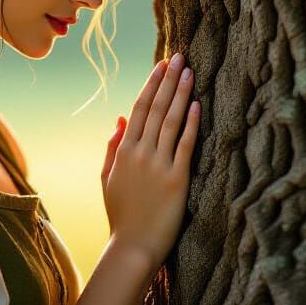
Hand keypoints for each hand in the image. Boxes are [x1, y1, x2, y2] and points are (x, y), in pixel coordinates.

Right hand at [101, 54, 200, 268]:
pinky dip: (190, 123)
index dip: (151, 84)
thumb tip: (119, 120)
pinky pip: (184, 145)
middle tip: (180, 57)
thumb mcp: (108, 179)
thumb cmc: (122, 215)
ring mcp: (158, 165)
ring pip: (170, 121)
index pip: (139, 109)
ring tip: (190, 72)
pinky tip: (197, 105)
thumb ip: (112, 148)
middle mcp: (140, 153)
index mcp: (123, 151)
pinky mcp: (176, 179)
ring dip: (181, 93)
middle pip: (155, 108)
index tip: (162, 65)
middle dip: (168, 80)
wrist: (133, 247)